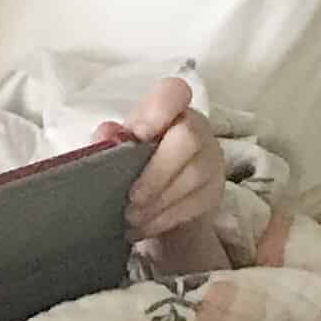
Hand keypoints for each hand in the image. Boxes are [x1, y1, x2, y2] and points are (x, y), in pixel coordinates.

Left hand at [99, 75, 224, 241]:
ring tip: (131, 218)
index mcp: (166, 112)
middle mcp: (195, 128)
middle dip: (156, 173)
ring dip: (157, 202)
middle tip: (130, 199)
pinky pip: (195, 203)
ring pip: (194, 175)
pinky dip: (163, 219)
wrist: (154, 204)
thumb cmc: (130, 168)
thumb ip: (107, 142)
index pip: (173, 93)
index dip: (159, 110)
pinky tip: (142, 227)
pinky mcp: (214, 190)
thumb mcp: (114, 154)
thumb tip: (105, 134)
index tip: (139, 136)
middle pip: (188, 138)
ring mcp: (210, 158)